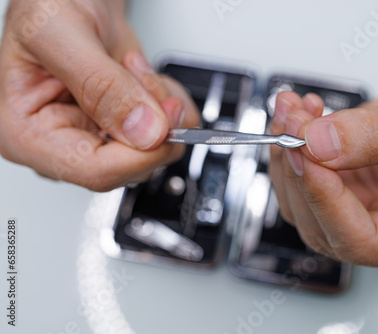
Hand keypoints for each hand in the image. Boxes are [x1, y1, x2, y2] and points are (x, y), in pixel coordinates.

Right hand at [0, 0, 198, 190]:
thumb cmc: (49, 3)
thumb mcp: (60, 32)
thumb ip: (101, 84)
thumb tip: (143, 131)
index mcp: (27, 134)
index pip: (94, 171)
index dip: (140, 153)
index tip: (164, 121)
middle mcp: (63, 143)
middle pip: (130, 165)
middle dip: (152, 120)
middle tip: (143, 77)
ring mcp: (96, 137)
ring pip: (155, 149)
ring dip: (160, 106)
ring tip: (132, 68)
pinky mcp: (122, 127)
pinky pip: (165, 132)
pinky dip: (167, 102)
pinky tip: (141, 78)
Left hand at [269, 77, 377, 268]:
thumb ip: (375, 135)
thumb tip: (318, 144)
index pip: (359, 240)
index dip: (325, 200)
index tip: (307, 154)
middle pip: (318, 223)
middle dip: (299, 170)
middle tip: (294, 124)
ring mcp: (355, 210)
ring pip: (300, 201)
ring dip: (287, 154)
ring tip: (293, 112)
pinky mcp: (338, 188)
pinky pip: (301, 176)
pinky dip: (291, 145)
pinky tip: (299, 117)